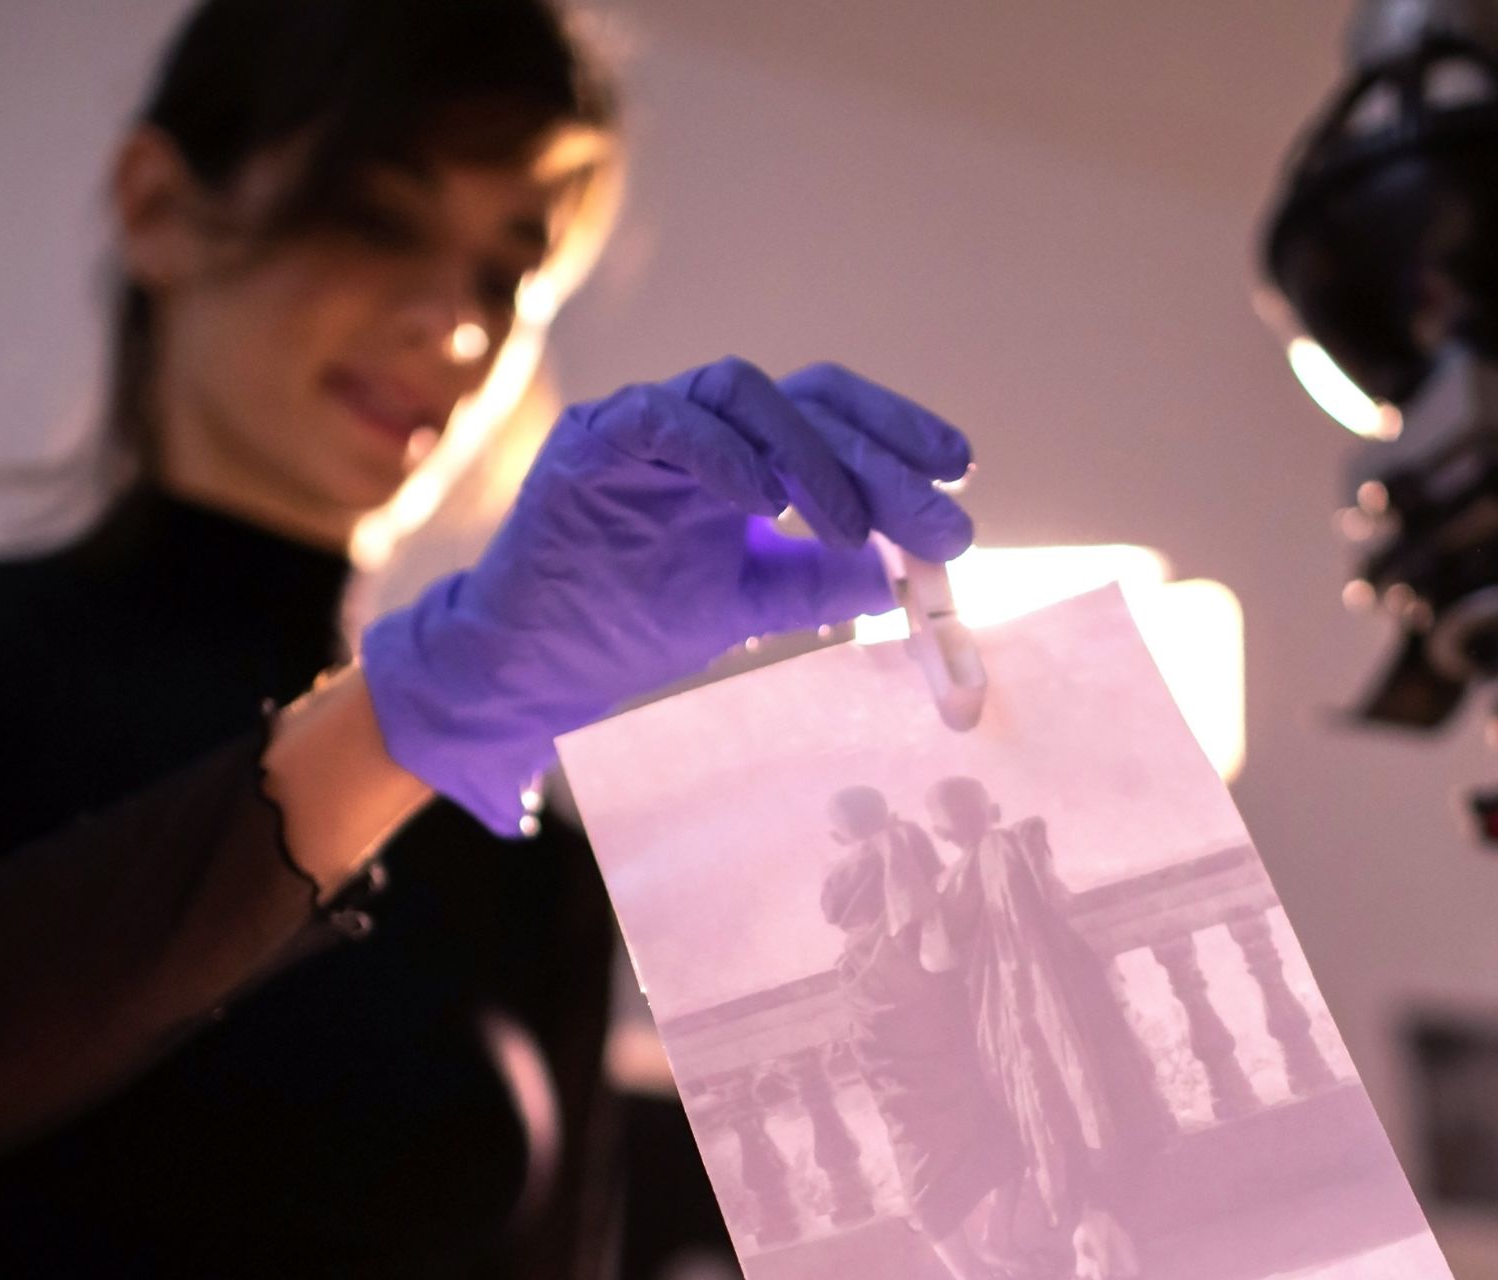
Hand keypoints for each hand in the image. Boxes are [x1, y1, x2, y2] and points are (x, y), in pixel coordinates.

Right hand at [361, 357, 973, 832]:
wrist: (536, 667)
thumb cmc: (629, 629)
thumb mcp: (745, 607)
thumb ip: (816, 583)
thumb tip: (902, 574)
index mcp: (738, 456)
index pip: (831, 415)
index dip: (897, 434)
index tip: (961, 475)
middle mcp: (699, 425)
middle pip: (805, 399)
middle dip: (879, 453)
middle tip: (939, 508)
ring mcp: (644, 424)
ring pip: (743, 393)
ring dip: (810, 455)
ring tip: (848, 526)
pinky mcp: (593, 442)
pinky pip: (666, 420)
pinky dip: (722, 455)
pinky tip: (766, 506)